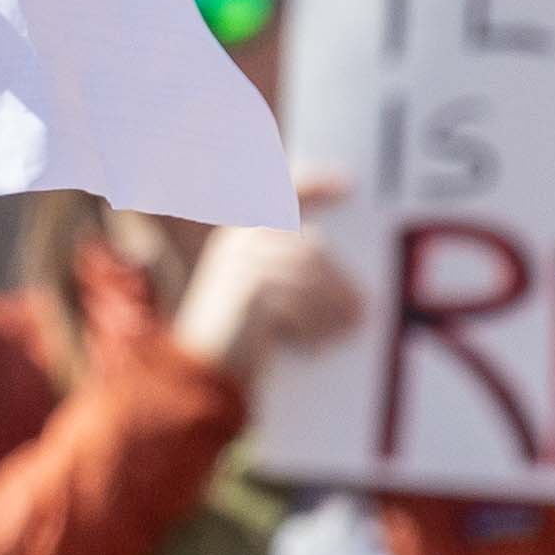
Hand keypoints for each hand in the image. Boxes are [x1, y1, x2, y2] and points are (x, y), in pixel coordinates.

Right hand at [163, 173, 365, 378]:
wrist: (193, 370)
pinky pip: (301, 301)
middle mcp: (239, 242)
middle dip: (338, 282)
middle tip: (361, 311)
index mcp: (240, 234)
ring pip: (310, 277)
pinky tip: (320, 343)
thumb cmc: (232, 337)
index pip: (283, 196)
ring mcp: (243, 263)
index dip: (315, 185)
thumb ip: (288, 273)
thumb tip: (342, 278)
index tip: (348, 184)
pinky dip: (315, 324)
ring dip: (334, 305)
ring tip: (349, 328)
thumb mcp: (258, 297)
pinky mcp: (251, 290)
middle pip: (310, 249)